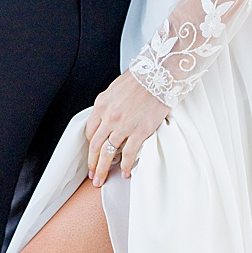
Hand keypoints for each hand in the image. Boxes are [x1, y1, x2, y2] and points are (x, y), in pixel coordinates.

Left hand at [84, 70, 169, 184]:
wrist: (161, 73)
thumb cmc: (142, 77)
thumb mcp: (116, 88)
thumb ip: (109, 104)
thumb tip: (108, 115)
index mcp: (102, 105)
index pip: (90, 131)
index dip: (90, 146)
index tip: (92, 154)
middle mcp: (109, 116)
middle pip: (96, 146)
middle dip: (92, 163)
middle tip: (92, 175)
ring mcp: (124, 125)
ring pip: (108, 153)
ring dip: (103, 169)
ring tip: (101, 179)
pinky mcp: (140, 131)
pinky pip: (130, 153)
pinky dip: (126, 165)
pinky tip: (125, 173)